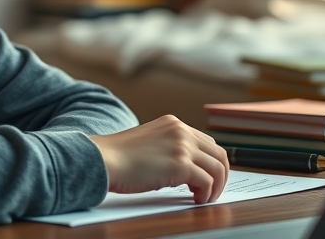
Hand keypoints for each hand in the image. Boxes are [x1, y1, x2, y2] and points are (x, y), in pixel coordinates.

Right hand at [89, 115, 228, 203]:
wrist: (104, 159)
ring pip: (218, 168)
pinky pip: (207, 181)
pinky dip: (206, 193)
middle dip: (220, 174)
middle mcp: (181, 131)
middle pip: (218, 153)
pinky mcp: (181, 165)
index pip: (206, 141)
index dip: (210, 161)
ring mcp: (182, 147)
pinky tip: (195, 199)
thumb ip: (167, 147)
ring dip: (216, 186)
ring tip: (205, 198)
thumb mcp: (148, 142)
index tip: (207, 176)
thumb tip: (184, 168)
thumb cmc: (118, 156)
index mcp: (173, 124)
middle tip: (213, 190)